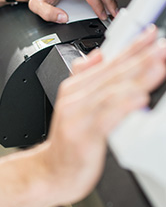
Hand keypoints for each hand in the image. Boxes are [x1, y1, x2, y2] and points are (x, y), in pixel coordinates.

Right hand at [41, 26, 165, 204]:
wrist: (50, 171)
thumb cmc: (68, 141)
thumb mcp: (72, 103)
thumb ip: (84, 76)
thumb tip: (97, 54)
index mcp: (75, 88)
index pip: (108, 63)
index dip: (131, 47)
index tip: (151, 35)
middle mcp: (75, 98)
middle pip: (111, 74)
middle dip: (139, 58)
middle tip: (161, 46)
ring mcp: (78, 116)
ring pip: (111, 92)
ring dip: (136, 77)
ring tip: (158, 65)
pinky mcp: (82, 136)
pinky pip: (105, 118)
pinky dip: (122, 106)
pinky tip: (139, 98)